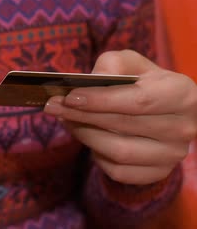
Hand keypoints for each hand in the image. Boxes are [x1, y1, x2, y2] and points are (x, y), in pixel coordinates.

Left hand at [44, 50, 196, 184]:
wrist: (160, 110)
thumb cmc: (141, 82)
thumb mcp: (129, 64)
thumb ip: (111, 64)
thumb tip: (92, 81)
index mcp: (182, 94)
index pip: (138, 100)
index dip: (101, 100)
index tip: (70, 97)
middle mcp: (184, 127)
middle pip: (123, 126)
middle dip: (82, 115)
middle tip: (53, 106)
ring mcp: (173, 155)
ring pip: (119, 152)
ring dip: (85, 135)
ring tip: (67, 120)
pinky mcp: (158, 173)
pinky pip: (118, 171)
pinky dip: (97, 155)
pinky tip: (89, 138)